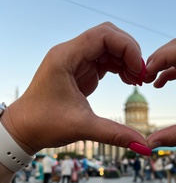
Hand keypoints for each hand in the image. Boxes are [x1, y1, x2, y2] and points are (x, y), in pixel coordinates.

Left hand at [1, 22, 147, 154]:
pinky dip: (119, 66)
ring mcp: (75, 60)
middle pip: (108, 36)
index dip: (127, 48)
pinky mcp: (80, 69)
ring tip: (136, 80)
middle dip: (129, 52)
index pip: (103, 35)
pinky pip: (104, 59)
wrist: (25, 128)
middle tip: (141, 75)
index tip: (139, 70)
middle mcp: (70, 53)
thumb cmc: (44, 124)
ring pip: (108, 47)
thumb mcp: (81, 127)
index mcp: (65, 57)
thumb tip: (143, 147)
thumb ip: (114, 134)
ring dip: (126, 60)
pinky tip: (127, 79)